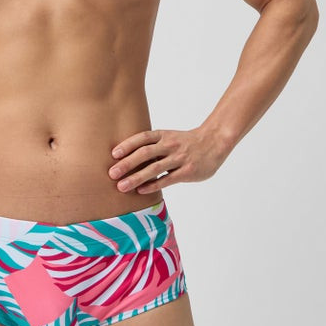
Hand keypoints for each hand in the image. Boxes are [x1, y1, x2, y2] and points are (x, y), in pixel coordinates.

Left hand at [108, 126, 232, 193]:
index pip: (142, 138)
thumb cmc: (186, 142)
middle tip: (112, 173)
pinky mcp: (187, 171)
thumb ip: (153, 146)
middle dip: (127, 164)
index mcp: (164, 135)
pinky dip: (153, 185)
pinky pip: (167, 179)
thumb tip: (128, 157)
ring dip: (136, 177)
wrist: (214, 142)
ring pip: (154, 168)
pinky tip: (141, 191)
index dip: (127, 145)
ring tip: (122, 186)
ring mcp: (179, 158)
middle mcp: (170, 145)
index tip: (113, 154)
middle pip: (145, 153)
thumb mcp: (170, 137)